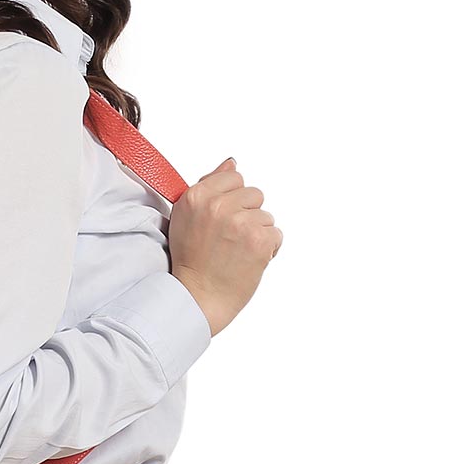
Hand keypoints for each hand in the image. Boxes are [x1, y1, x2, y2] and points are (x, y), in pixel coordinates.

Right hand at [168, 158, 282, 335]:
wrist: (198, 300)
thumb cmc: (191, 264)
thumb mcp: (186, 218)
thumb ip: (209, 187)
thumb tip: (231, 164)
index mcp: (196, 196)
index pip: (234, 178)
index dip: (231, 201)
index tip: (221, 221)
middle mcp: (218, 205)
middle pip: (254, 194)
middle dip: (246, 215)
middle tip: (228, 240)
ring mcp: (241, 222)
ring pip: (266, 216)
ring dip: (257, 234)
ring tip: (236, 252)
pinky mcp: (259, 240)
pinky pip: (276, 234)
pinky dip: (267, 250)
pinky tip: (248, 260)